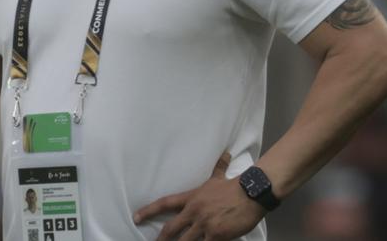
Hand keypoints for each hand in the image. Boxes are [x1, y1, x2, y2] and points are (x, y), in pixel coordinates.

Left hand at [134, 153, 265, 240]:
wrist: (251, 194)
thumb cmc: (234, 186)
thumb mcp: (220, 176)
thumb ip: (218, 167)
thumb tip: (224, 154)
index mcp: (191, 198)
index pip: (165, 203)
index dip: (149, 211)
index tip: (136, 217)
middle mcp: (194, 212)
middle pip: (171, 228)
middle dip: (161, 238)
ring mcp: (204, 224)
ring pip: (185, 240)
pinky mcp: (216, 235)